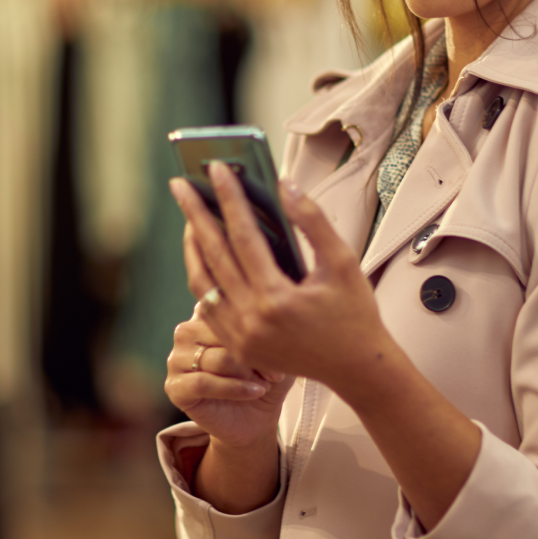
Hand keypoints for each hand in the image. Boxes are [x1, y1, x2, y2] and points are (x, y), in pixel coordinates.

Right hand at [164, 311, 289, 450]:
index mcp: (206, 315)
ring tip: (265, 383)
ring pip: (212, 358)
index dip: (253, 326)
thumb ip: (266, 324)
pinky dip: (233, 388)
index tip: (278, 346)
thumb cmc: (265, 378)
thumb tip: (269, 310)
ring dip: (245, 373)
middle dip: (250, 351)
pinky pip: (203, 382)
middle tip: (275, 372)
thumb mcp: (273, 349)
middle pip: (218, 332)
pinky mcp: (174, 387)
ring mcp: (176, 359)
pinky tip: (254, 392)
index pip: (223, 305)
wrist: (255, 418)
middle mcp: (186, 333)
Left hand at [169, 162, 400, 398]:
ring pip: (202, 283)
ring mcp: (240, 338)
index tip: (217, 169)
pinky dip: (202, 277)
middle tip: (180, 184)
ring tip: (190, 217)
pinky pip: (208, 306)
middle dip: (195, 215)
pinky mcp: (237, 348)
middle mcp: (251, 321)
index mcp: (277, 299)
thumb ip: (313, 221)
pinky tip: (203, 254)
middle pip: (213, 256)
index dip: (229, 199)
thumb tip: (284, 185)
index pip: (244, 237)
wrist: (356, 369)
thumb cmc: (354, 314)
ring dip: (193, 247)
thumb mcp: (342, 263)